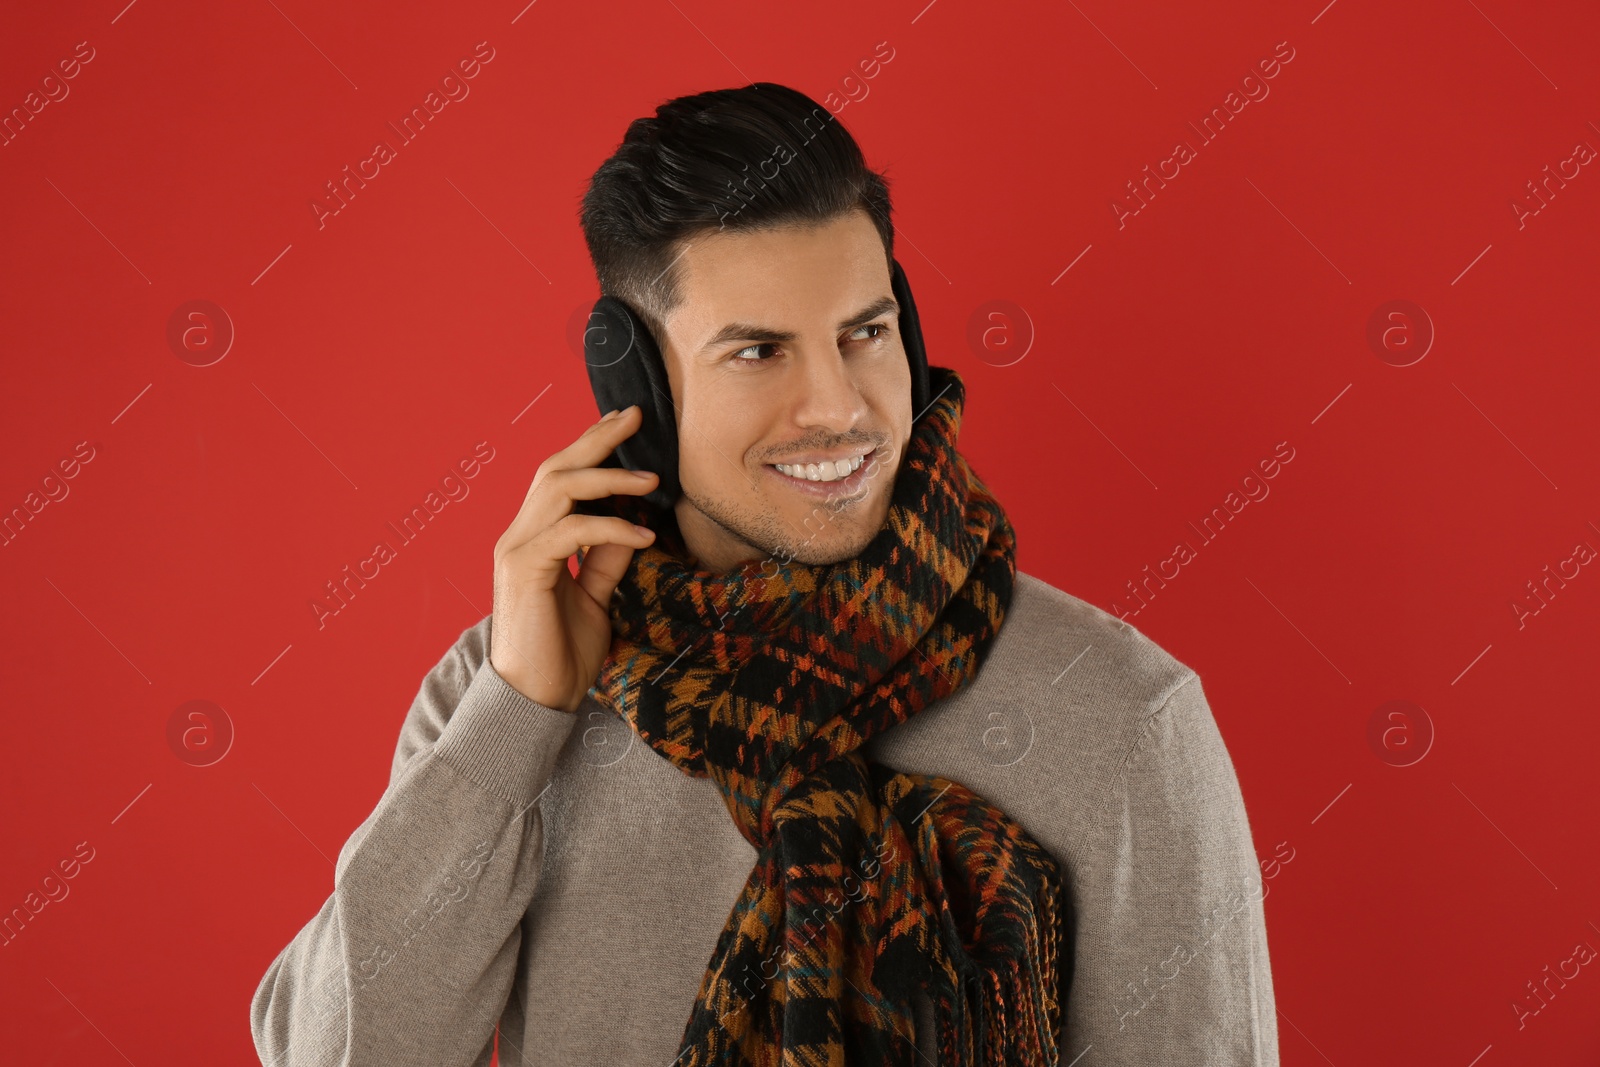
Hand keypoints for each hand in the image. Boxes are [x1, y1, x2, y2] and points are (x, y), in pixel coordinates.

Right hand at [489, 405, 657, 711]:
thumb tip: (634, 525)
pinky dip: (611, 528)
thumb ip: (607, 559)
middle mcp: (520, 535)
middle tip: (637, 418)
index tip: (628, 424)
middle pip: (556, 467)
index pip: (562, 477)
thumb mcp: (596, 597)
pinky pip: (572, 532)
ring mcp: (517, 550)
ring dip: (609, 478)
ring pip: (559, 489)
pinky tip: (643, 537)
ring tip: (652, 480)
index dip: (593, 446)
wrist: (536, 699)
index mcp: (535, 538)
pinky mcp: (524, 570)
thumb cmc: (562, 653)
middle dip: (598, 439)